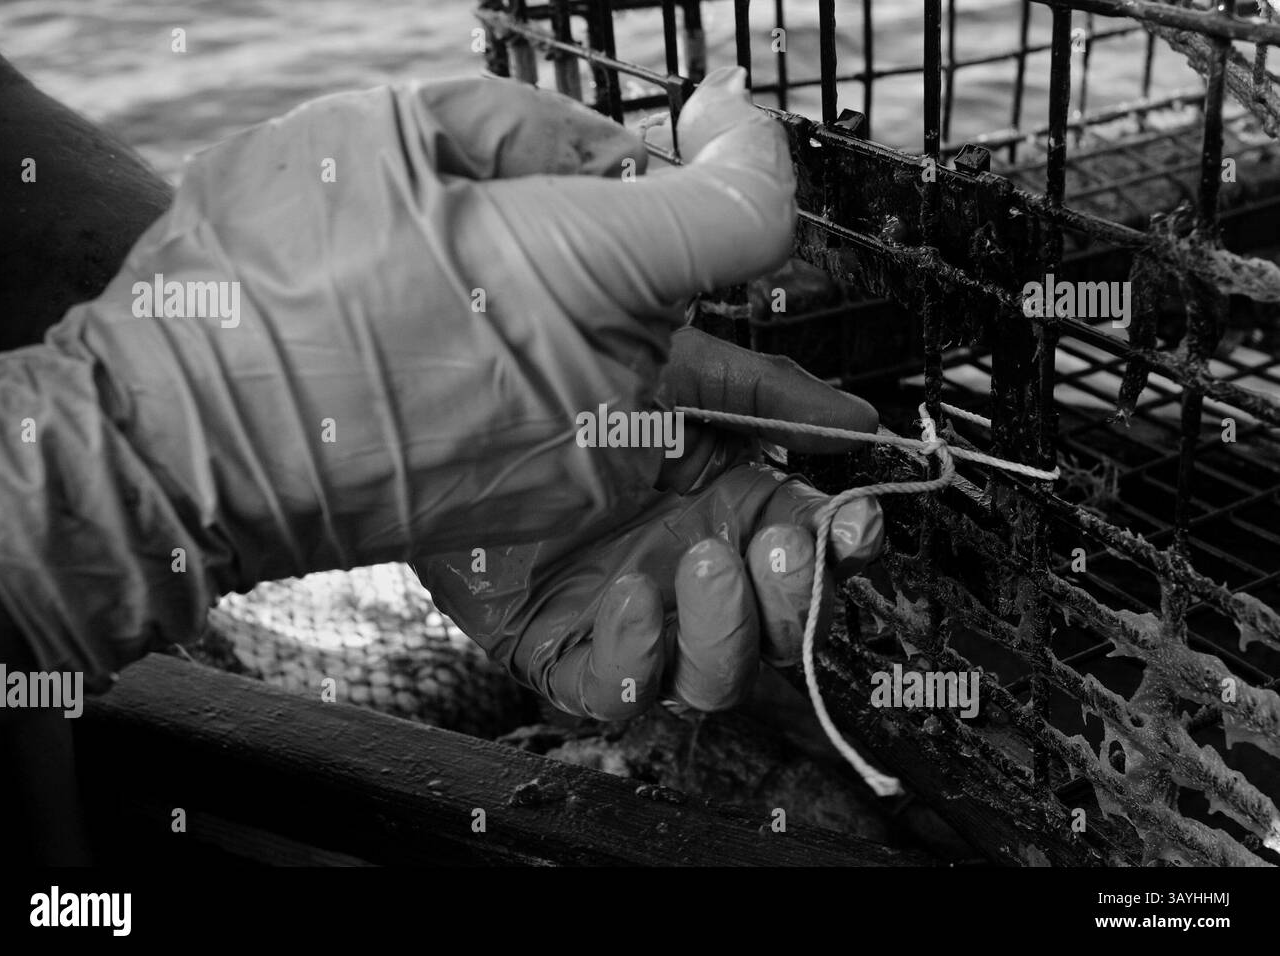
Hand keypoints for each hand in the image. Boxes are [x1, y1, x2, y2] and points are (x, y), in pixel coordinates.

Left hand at [414, 326, 882, 717]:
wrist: (444, 391)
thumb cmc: (557, 374)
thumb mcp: (675, 361)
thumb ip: (766, 389)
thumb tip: (857, 419)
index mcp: (726, 502)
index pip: (811, 546)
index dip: (843, 546)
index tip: (853, 522)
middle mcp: (686, 568)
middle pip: (776, 628)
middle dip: (794, 596)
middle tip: (778, 544)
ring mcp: (628, 614)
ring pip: (711, 678)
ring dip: (727, 632)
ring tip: (702, 563)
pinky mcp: (560, 646)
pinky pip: (616, 690)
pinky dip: (635, 659)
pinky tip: (624, 593)